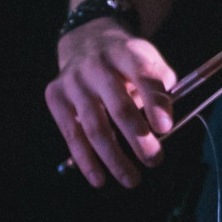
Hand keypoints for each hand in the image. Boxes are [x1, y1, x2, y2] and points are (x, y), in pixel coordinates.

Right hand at [46, 21, 177, 187]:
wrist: (86, 42)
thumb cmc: (127, 61)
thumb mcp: (149, 60)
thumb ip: (161, 86)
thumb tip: (164, 124)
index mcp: (126, 52)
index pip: (144, 76)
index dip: (156, 103)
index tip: (165, 128)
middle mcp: (97, 65)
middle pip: (119, 106)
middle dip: (138, 138)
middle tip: (154, 160)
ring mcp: (73, 81)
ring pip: (95, 126)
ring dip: (114, 157)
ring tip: (132, 179)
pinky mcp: (56, 96)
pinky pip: (72, 134)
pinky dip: (86, 160)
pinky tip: (99, 178)